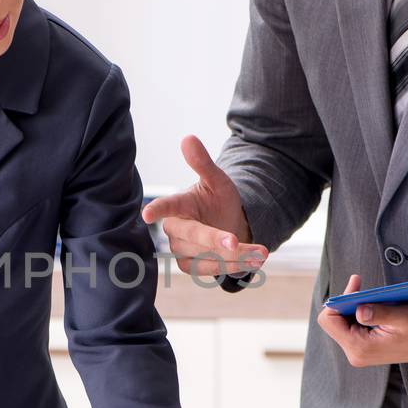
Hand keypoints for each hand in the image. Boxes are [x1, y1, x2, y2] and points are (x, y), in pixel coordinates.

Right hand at [140, 135, 268, 277]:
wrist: (230, 224)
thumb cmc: (218, 200)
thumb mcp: (217, 181)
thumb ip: (203, 164)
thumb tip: (188, 138)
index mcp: (179, 204)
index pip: (166, 205)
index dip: (157, 209)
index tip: (146, 213)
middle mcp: (176, 229)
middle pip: (193, 236)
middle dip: (215, 240)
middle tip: (236, 242)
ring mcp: (181, 250)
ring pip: (205, 256)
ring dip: (234, 257)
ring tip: (261, 252)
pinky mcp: (190, 266)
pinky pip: (210, 270)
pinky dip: (233, 267)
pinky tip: (254, 261)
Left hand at [316, 274, 407, 366]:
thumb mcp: (406, 317)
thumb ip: (380, 313)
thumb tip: (359, 310)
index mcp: (361, 348)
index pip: (329, 320)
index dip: (339, 300)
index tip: (357, 285)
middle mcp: (356, 353)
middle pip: (334, 321)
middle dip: (347, 302)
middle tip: (362, 284)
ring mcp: (361, 351)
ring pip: (344, 322)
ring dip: (356, 305)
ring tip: (374, 297)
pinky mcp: (368, 346)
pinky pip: (354, 325)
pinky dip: (363, 311)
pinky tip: (377, 305)